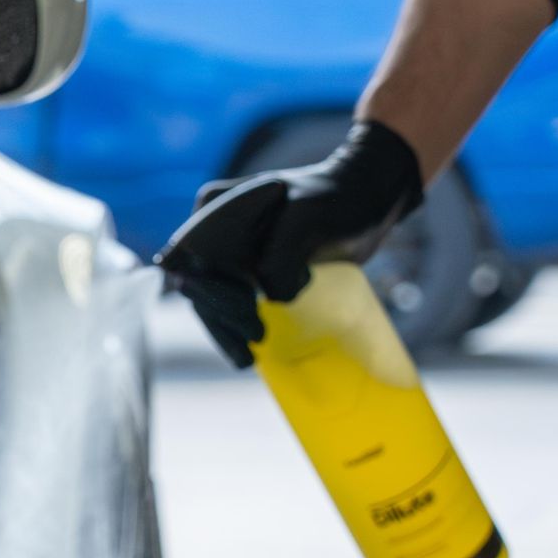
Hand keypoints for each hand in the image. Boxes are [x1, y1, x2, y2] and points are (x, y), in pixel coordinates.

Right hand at [155, 120, 424, 367]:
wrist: (364, 198)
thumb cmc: (336, 197)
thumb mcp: (305, 216)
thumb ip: (281, 252)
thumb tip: (270, 296)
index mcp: (216, 207)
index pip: (193, 257)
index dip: (210, 288)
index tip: (247, 308)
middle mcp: (215, 230)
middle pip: (199, 284)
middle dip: (221, 316)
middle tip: (257, 336)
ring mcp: (231, 254)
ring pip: (212, 301)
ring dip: (226, 332)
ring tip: (247, 359)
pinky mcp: (251, 273)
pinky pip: (231, 307)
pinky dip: (237, 330)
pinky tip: (249, 353)